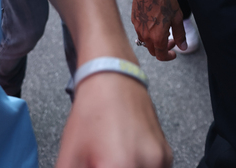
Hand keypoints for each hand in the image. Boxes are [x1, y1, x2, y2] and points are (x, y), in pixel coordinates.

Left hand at [56, 70, 171, 167]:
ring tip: (110, 161)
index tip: (93, 167)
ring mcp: (160, 160)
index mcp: (120, 167)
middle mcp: (146, 165)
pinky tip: (124, 158)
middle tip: (99, 162)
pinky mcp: (166, 155)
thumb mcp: (69, 156)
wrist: (114, 76)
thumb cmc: (92, 110)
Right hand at [131, 0, 185, 61]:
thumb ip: (180, 34)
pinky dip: (148, 33)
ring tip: (163, 29)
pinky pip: (141, 33)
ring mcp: (138, 29)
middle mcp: (146, 36)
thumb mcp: (177, 17)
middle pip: (153, 51)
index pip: (161, 56)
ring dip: (155, 41)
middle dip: (163, 49)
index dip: (168, 57)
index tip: (174, 53)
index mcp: (157, 37)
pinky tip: (154, 22)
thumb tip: (183, 47)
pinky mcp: (134, 21)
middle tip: (171, 40)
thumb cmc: (165, 0)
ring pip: (146, 42)